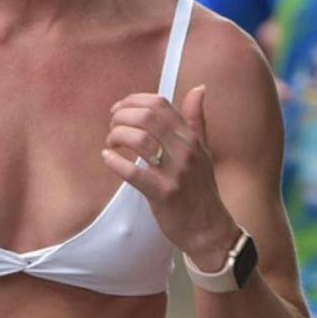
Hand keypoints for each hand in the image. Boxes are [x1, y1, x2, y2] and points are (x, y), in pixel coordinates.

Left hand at [101, 85, 235, 267]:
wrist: (208, 228)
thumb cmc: (201, 189)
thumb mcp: (203, 150)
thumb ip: (196, 119)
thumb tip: (199, 89)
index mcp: (191, 137)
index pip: (159, 104)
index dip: (133, 100)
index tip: (119, 109)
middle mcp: (185, 150)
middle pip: (146, 117)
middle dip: (121, 116)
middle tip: (112, 127)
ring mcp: (174, 172)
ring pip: (139, 139)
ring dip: (117, 136)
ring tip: (111, 143)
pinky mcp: (163, 194)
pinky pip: (133, 172)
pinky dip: (115, 162)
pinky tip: (108, 158)